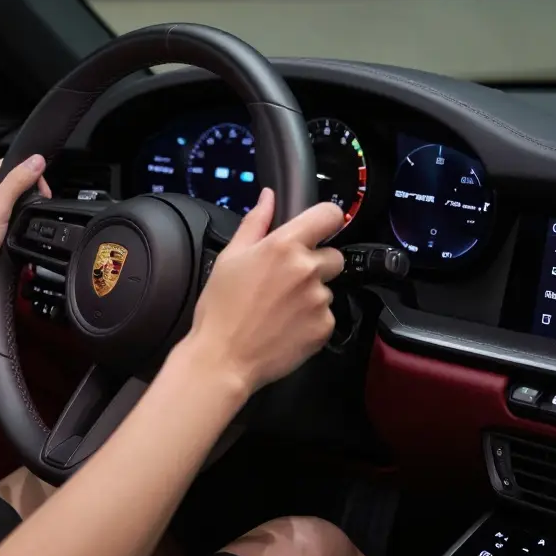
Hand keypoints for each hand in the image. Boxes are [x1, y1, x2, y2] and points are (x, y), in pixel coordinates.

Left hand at [0, 155, 50, 292]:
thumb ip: (18, 181)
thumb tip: (38, 159)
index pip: (12, 163)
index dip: (32, 173)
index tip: (43, 193)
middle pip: (14, 181)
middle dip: (31, 192)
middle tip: (38, 209)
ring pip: (13, 200)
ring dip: (25, 208)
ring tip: (31, 221)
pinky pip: (8, 216)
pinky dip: (18, 221)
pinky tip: (22, 230)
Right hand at [179, 188, 345, 392]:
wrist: (223, 358)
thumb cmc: (221, 308)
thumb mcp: (230, 257)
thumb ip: (255, 222)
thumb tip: (268, 197)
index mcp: (284, 245)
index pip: (329, 215)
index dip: (326, 220)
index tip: (319, 230)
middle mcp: (307, 269)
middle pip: (334, 256)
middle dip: (316, 264)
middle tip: (286, 280)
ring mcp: (319, 299)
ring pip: (328, 288)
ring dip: (311, 294)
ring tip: (280, 308)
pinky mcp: (324, 326)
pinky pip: (326, 315)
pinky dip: (311, 319)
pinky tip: (286, 325)